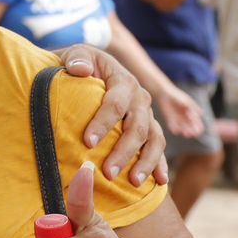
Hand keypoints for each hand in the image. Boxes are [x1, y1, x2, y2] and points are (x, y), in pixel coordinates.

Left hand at [58, 44, 168, 186]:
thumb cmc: (80, 65)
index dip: (103, 123)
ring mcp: (147, 115)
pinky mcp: (150, 128)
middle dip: (123, 151)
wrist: (91, 68)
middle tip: (108, 172)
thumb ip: (77, 58)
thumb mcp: (77, 55)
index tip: (88, 142)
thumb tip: (79, 70)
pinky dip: (160, 164)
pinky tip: (159, 181)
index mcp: (123, 81)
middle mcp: (140, 98)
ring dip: (145, 162)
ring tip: (133, 182)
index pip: (115, 104)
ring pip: (153, 139)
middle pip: (137, 127)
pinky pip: (158, 147)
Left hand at [157, 86, 204, 139]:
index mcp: (191, 112)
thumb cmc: (176, 95)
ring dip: (184, 131)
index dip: (198, 127)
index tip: (197, 131)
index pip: (197, 122)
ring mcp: (178, 118)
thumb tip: (201, 113)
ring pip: (183, 128)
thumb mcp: (185, 101)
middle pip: (191, 127)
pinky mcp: (170, 119)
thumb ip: (192, 107)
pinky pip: (173, 126)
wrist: (163, 93)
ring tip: (185, 134)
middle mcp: (186, 117)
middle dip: (192, 131)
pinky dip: (174, 129)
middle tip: (191, 134)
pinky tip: (175, 131)